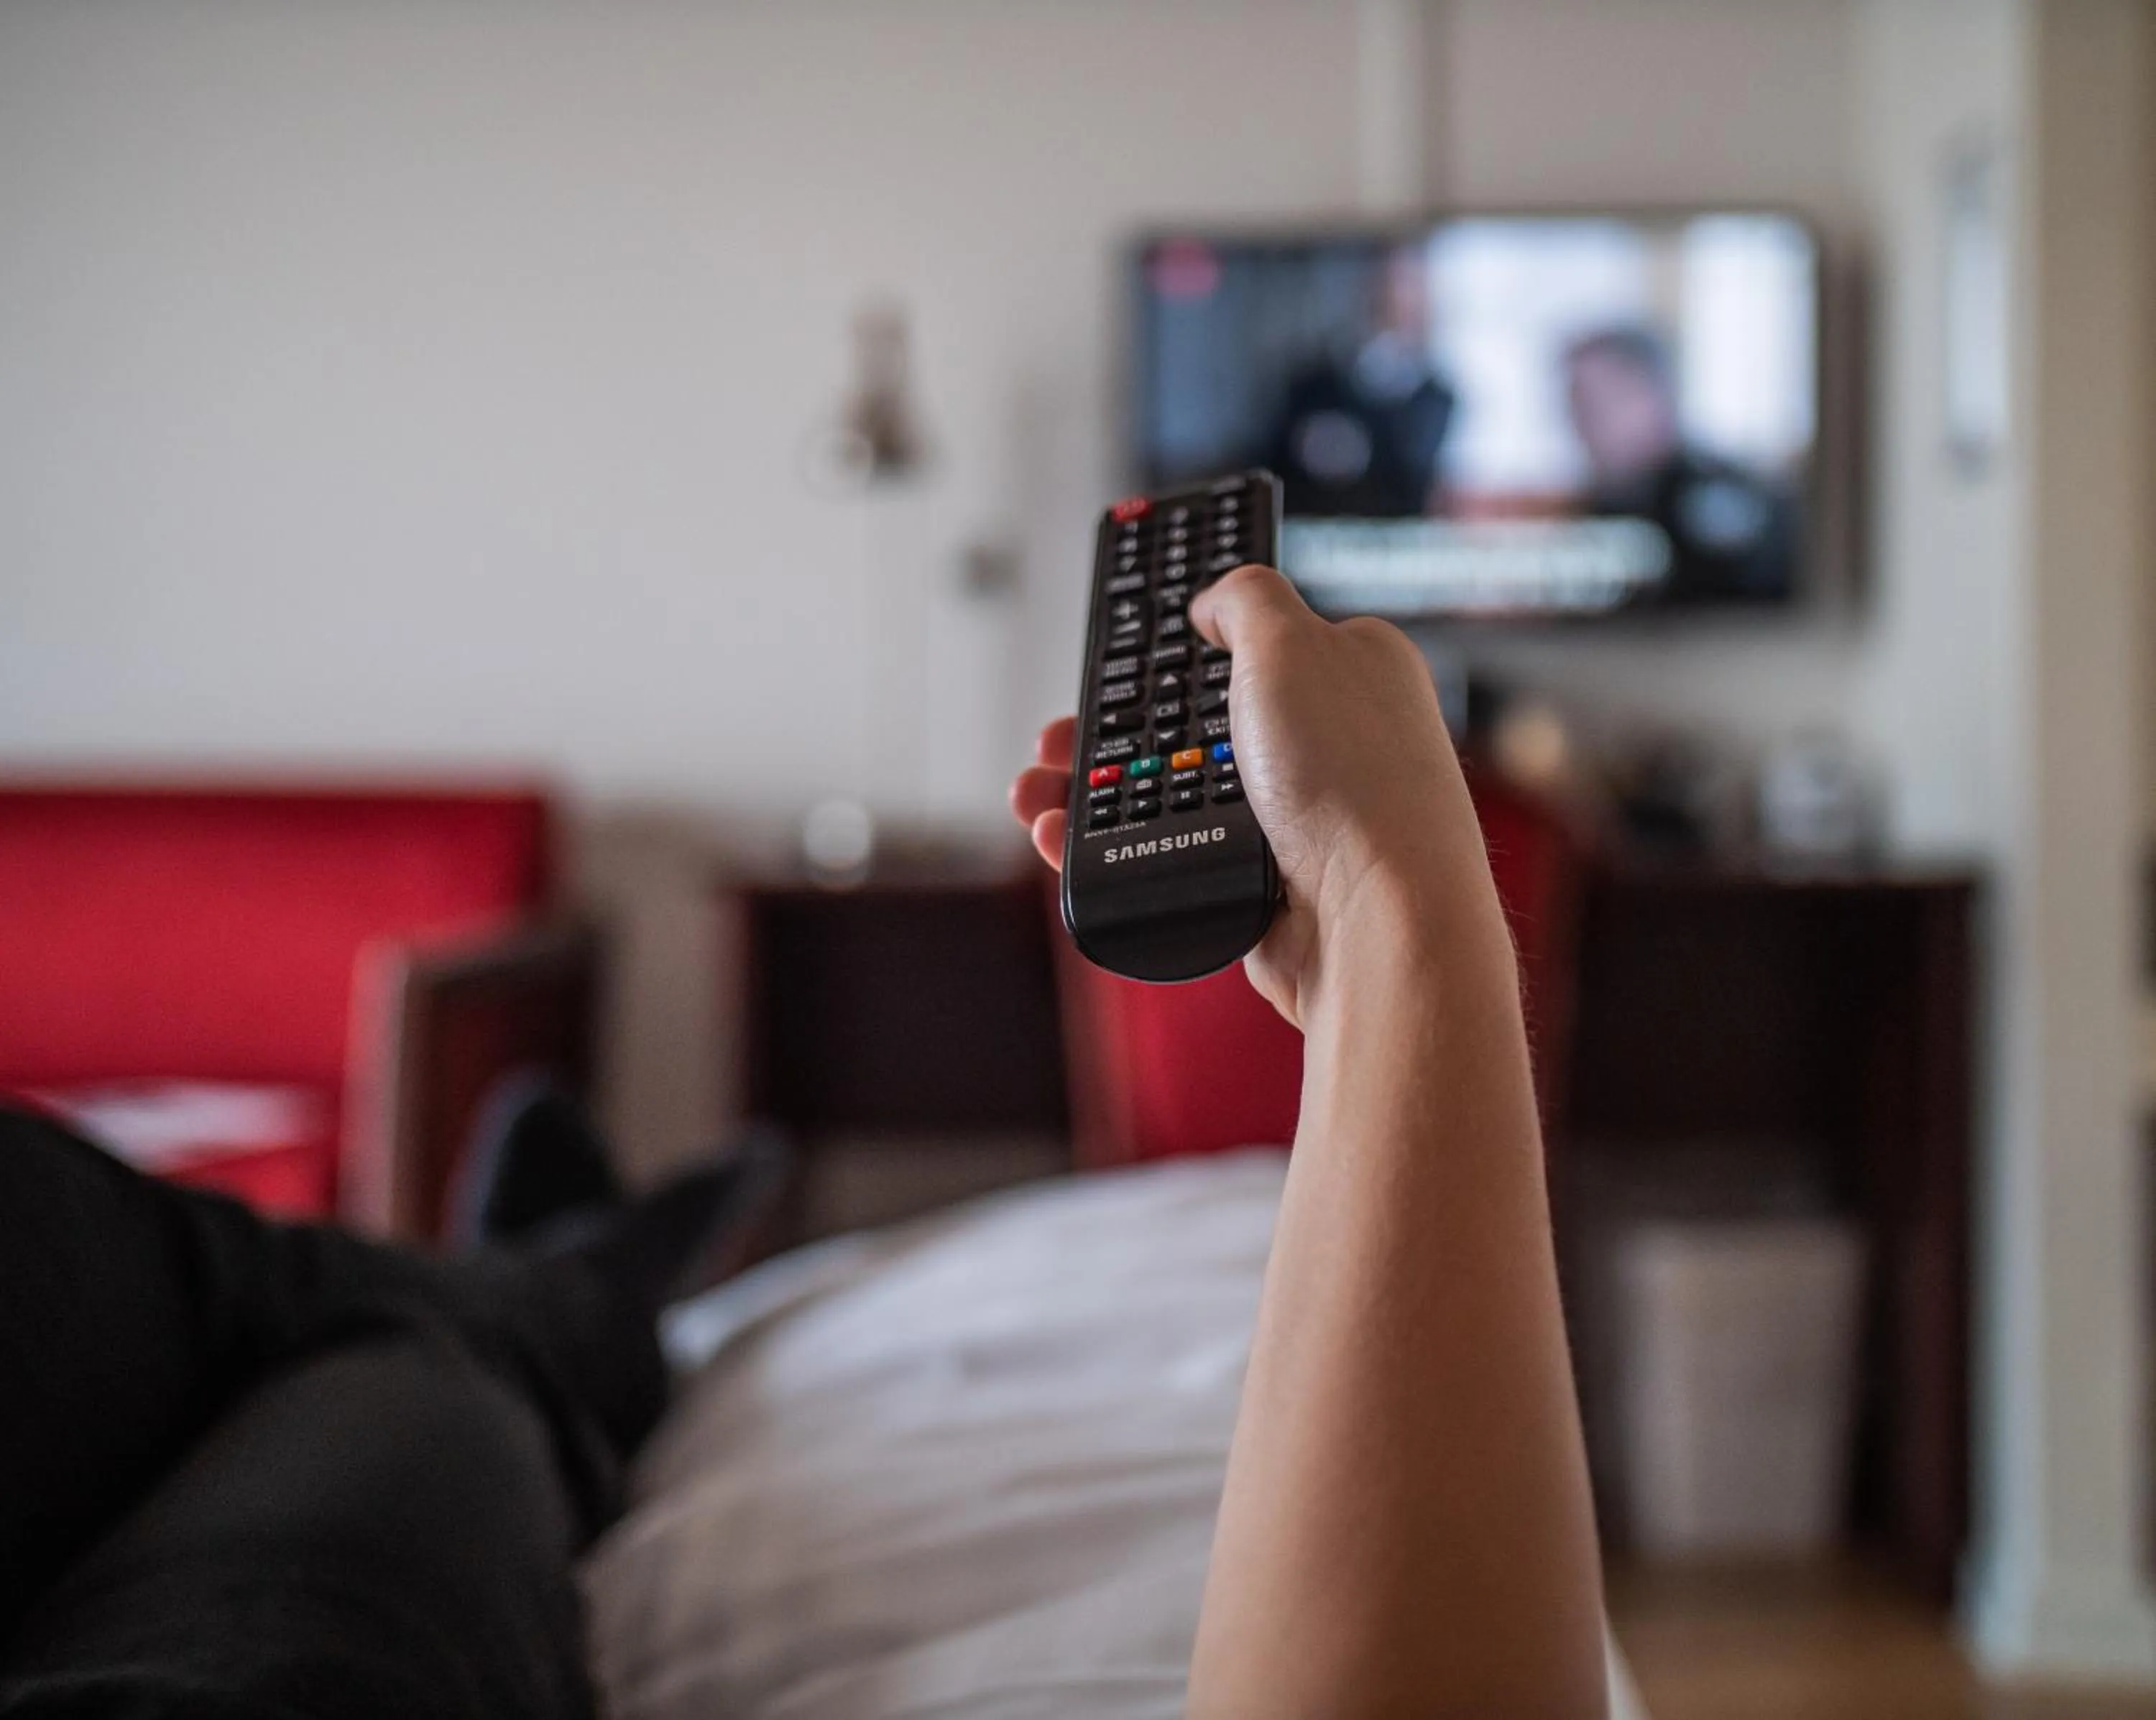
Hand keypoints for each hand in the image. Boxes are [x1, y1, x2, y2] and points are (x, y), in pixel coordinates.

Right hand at [1009, 565, 1504, 1026]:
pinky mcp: (1263, 881)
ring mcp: (1295, 815)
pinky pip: (1173, 855)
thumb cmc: (1355, 781)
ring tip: (1038, 794)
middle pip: (1196, 723)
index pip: (1254, 642)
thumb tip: (1210, 603)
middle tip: (1060, 737)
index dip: (1180, 649)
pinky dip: (1114, 853)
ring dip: (1096, 794)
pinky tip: (1065, 840)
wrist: (1375, 921)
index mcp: (1350, 670)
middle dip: (1116, 731)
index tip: (1119, 660)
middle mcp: (1328, 741)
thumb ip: (1243, 598)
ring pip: (1173, 794)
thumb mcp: (1289, 640)